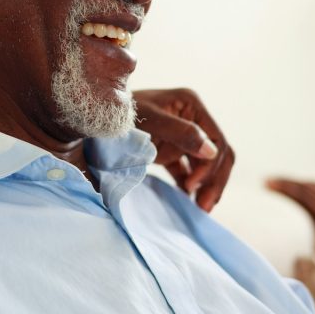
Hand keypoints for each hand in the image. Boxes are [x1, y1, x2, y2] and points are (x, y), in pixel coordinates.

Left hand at [133, 88, 234, 211]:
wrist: (97, 119)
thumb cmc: (122, 115)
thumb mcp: (151, 121)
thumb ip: (181, 134)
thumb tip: (212, 152)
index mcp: (191, 105)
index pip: (216, 139)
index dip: (210, 165)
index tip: (192, 185)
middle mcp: (192, 118)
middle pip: (217, 153)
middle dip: (214, 180)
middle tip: (204, 207)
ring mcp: (183, 135)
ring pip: (207, 163)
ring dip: (206, 185)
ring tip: (201, 208)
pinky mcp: (172, 149)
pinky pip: (189, 169)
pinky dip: (191, 184)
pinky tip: (189, 201)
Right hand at [264, 178, 314, 257]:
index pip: (300, 200)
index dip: (283, 190)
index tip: (266, 183)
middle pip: (304, 190)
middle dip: (285, 184)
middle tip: (267, 180)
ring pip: (314, 188)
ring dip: (297, 183)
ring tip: (285, 182)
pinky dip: (312, 188)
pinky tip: (312, 189)